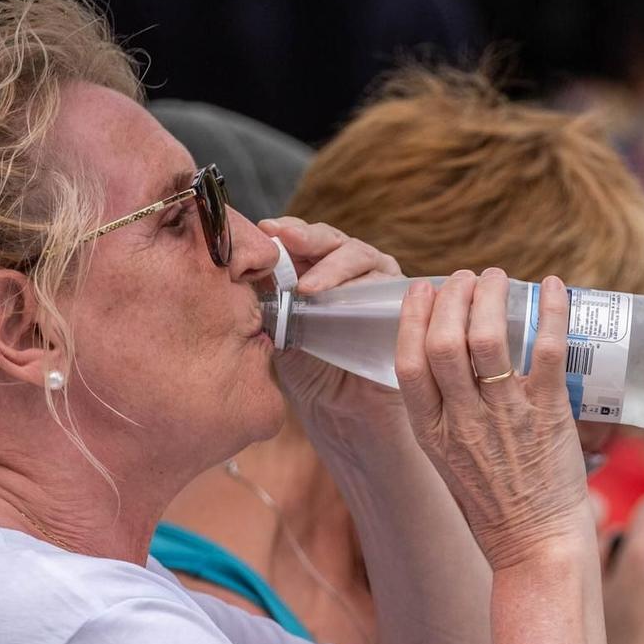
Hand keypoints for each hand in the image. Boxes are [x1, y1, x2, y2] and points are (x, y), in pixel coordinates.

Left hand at [256, 216, 404, 423]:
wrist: (343, 414)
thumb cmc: (310, 372)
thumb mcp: (279, 331)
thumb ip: (267, 300)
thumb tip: (243, 269)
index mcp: (317, 268)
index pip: (303, 239)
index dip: (286, 231)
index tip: (265, 230)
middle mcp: (350, 270)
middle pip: (332, 240)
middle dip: (308, 238)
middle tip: (287, 240)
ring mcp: (378, 284)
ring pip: (361, 257)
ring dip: (334, 268)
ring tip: (308, 287)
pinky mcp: (401, 304)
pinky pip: (389, 285)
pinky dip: (370, 287)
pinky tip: (348, 299)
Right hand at [393, 269, 588, 571]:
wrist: (535, 547)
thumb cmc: (496, 506)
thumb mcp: (450, 461)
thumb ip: (447, 416)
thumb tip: (455, 361)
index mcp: (431, 433)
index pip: (407, 361)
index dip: (413, 317)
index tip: (423, 291)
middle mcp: (462, 422)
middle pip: (444, 341)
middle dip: (453, 297)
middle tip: (467, 279)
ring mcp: (505, 417)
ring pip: (488, 338)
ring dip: (491, 297)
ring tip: (497, 278)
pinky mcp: (548, 415)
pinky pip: (546, 350)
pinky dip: (550, 311)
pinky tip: (552, 286)